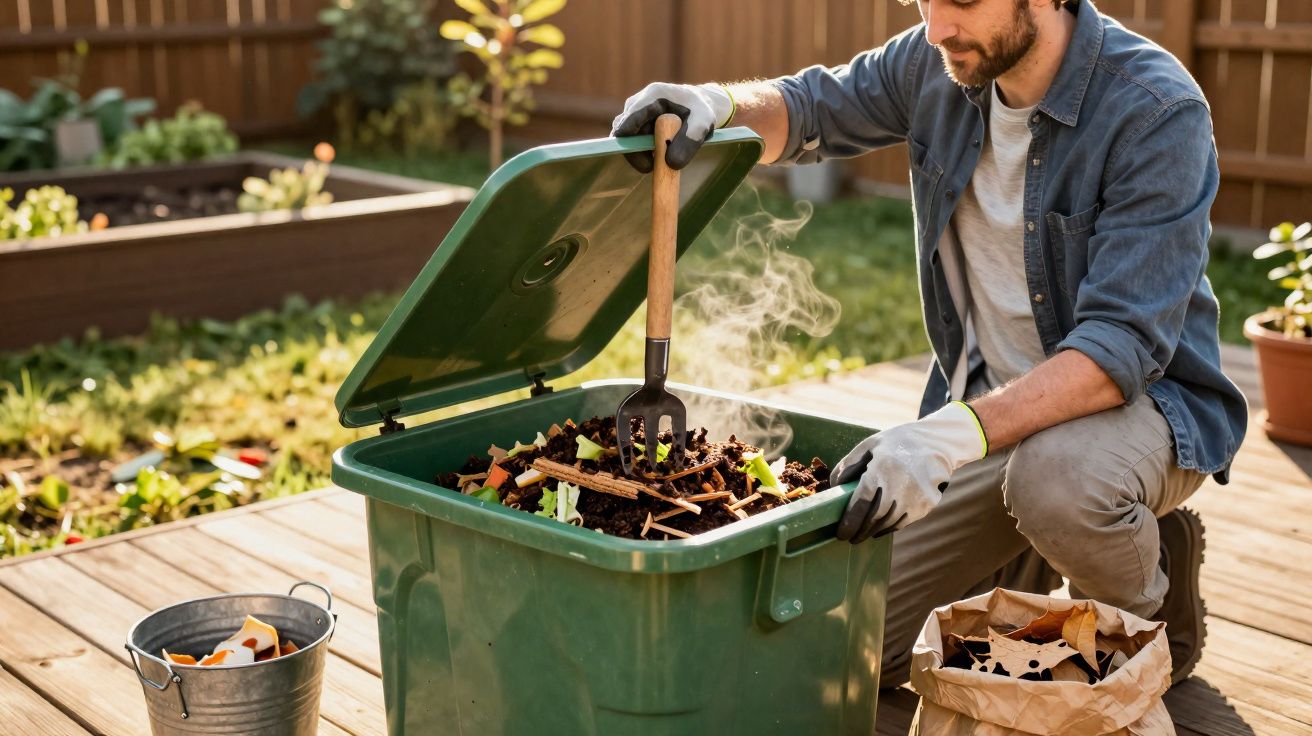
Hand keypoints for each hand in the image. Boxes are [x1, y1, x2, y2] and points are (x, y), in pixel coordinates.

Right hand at [611, 83, 733, 171]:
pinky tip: (661, 154)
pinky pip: (633, 143)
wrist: (700, 107)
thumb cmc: (701, 111)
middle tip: (652, 167)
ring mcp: (635, 115)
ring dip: (642, 154)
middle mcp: (638, 103)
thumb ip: (689, 142)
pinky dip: (645, 153)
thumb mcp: (703, 124)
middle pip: (624, 131)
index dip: (628, 137)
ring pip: (628, 140)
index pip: (630, 117)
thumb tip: (671, 163)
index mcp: (653, 96)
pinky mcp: (636, 125)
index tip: (637, 157)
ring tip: (664, 158)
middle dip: (636, 151)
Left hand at [831, 401, 986, 542]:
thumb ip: (849, 465)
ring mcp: (915, 498)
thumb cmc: (897, 443)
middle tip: (849, 538)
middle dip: (859, 531)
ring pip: (889, 523)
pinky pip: (903, 522)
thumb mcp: (870, 445)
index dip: (849, 521)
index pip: (861, 502)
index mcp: (882, 469)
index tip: (840, 533)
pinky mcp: (926, 505)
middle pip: (874, 518)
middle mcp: (899, 486)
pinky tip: (879, 527)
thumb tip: (834, 487)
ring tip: (862, 534)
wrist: (937, 443)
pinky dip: (889, 528)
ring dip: (873, 531)